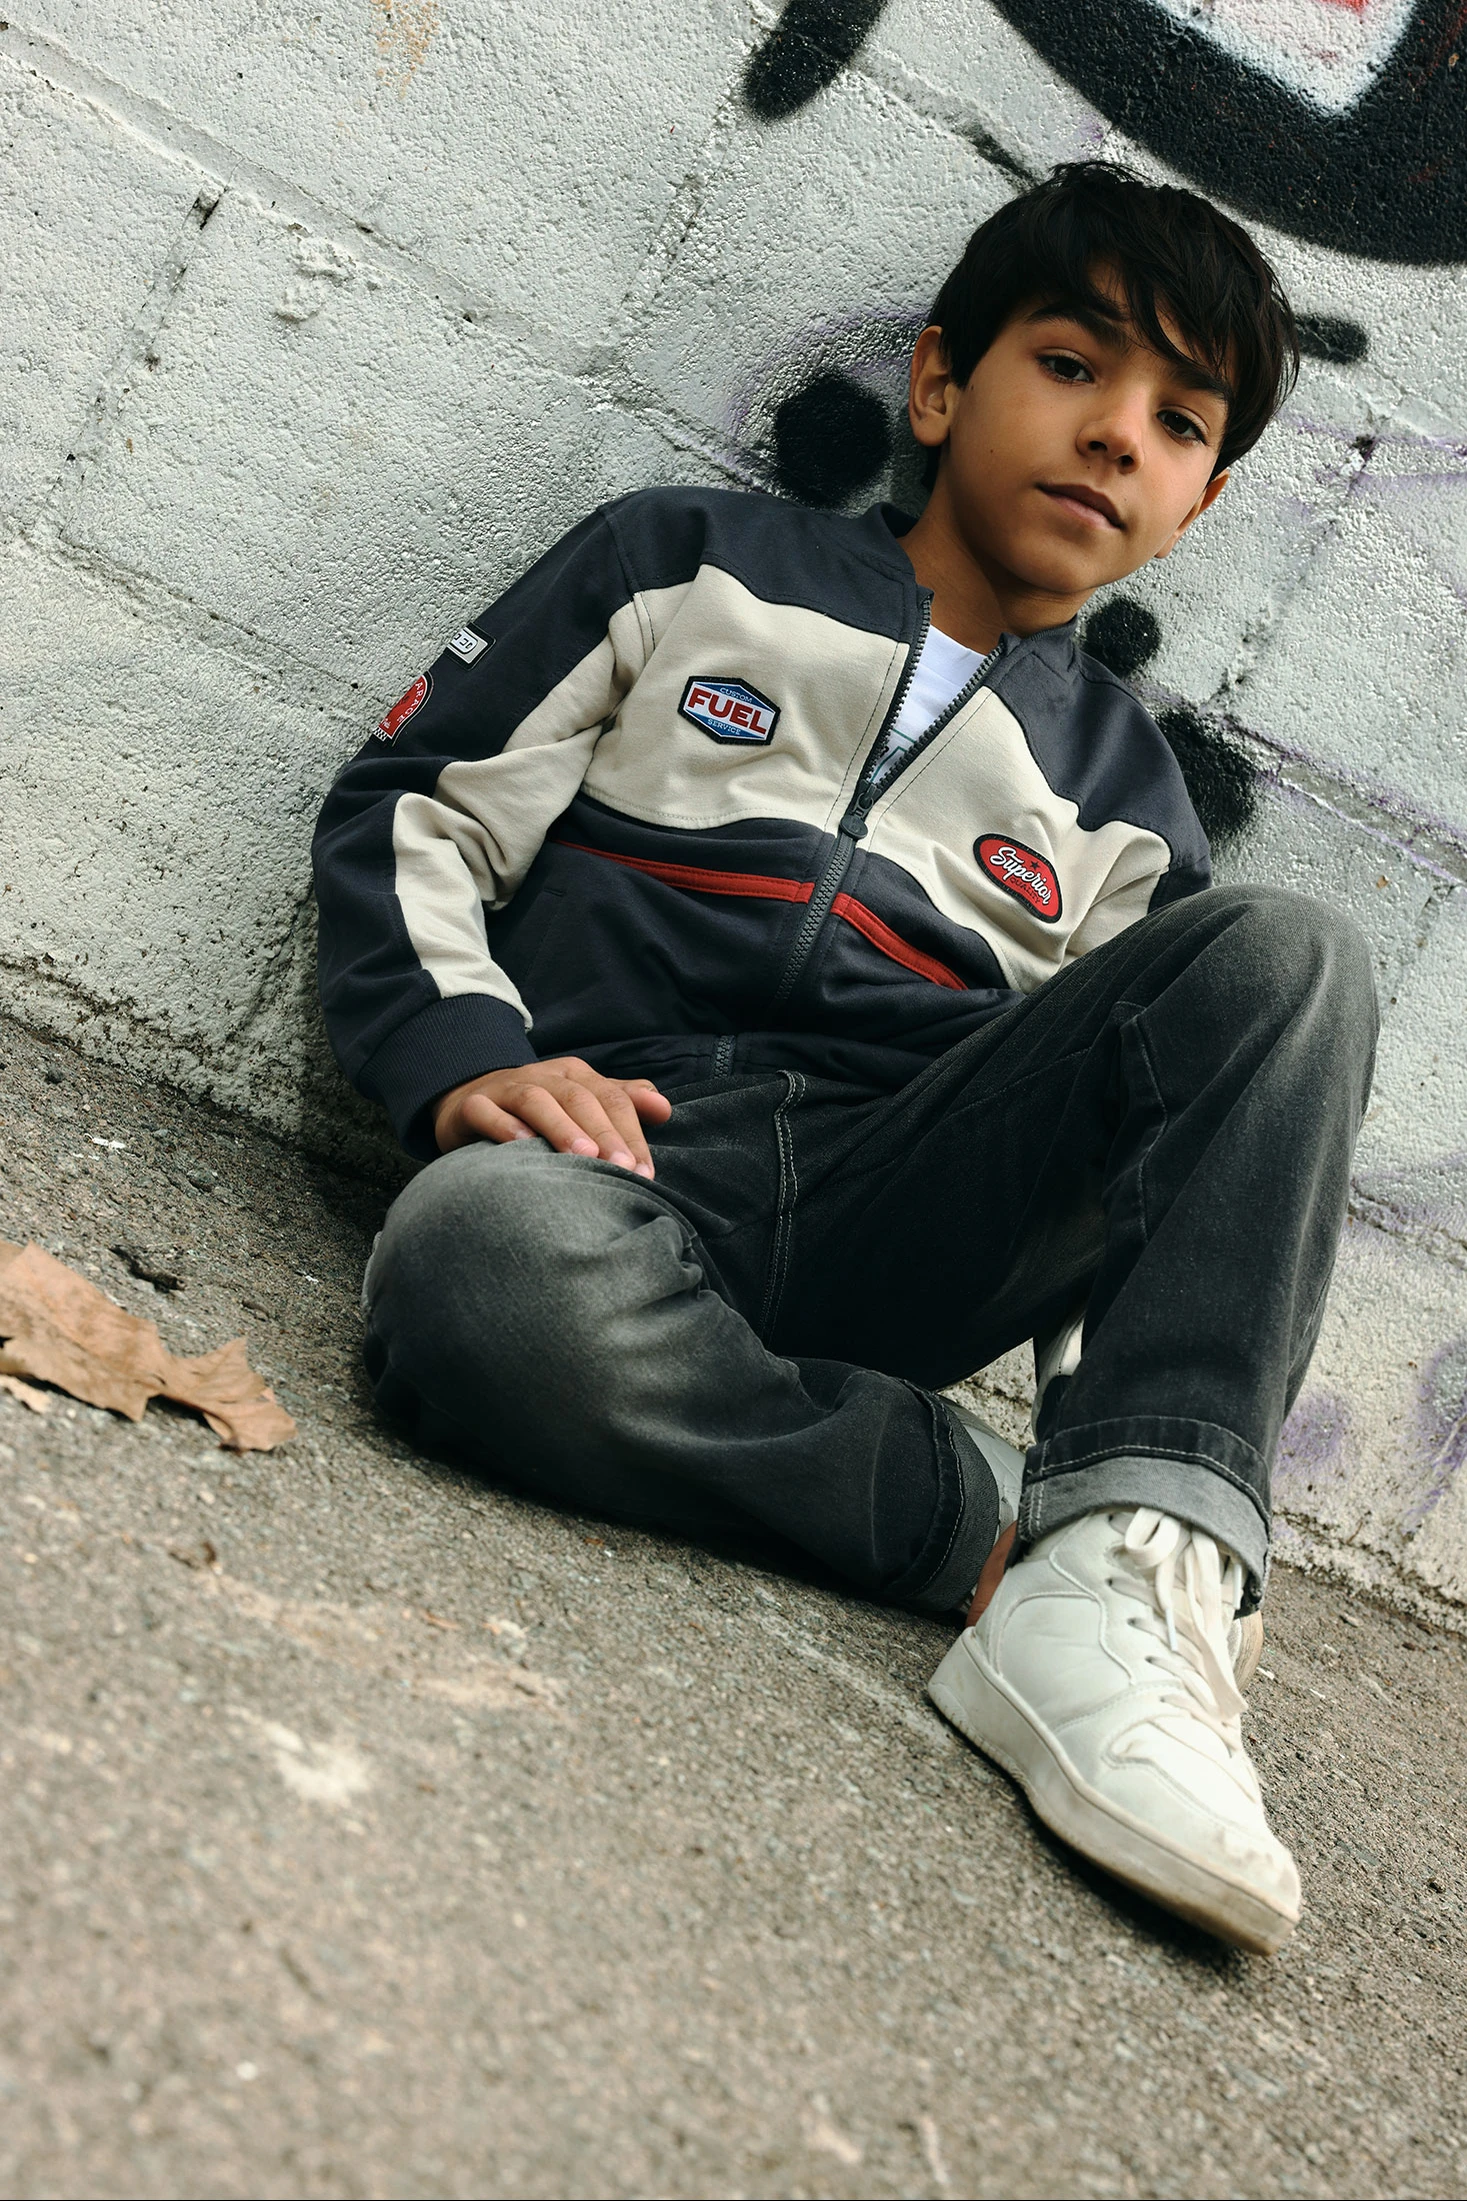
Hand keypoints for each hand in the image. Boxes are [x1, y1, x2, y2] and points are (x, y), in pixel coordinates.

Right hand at [433, 1058, 671, 1175]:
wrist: (468, 1101)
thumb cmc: (536, 1112)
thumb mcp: (580, 1102)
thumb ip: (621, 1102)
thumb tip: (664, 1107)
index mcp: (573, 1075)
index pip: (611, 1098)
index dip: (631, 1133)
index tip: (646, 1171)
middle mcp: (542, 1076)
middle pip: (579, 1099)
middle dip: (604, 1134)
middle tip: (622, 1168)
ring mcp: (504, 1089)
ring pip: (536, 1101)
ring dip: (561, 1127)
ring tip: (583, 1157)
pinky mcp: (472, 1106)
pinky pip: (487, 1113)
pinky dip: (506, 1127)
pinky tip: (523, 1146)